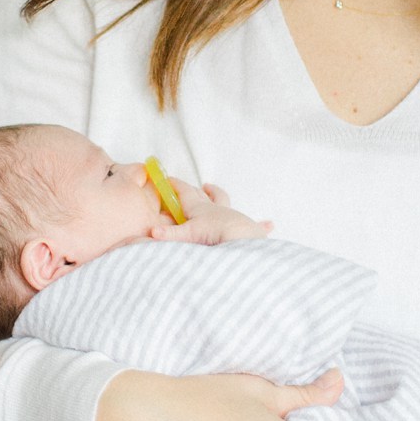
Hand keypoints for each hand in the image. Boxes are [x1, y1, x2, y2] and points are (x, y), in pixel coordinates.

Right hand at [148, 180, 272, 245]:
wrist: (243, 241)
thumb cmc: (215, 236)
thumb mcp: (188, 236)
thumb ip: (168, 236)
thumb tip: (150, 234)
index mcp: (200, 208)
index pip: (184, 192)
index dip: (175, 185)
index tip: (166, 179)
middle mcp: (216, 209)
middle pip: (203, 194)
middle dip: (195, 189)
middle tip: (190, 185)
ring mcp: (232, 217)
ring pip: (223, 201)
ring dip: (217, 195)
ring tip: (212, 190)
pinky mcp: (248, 229)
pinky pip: (256, 226)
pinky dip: (262, 225)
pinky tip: (270, 224)